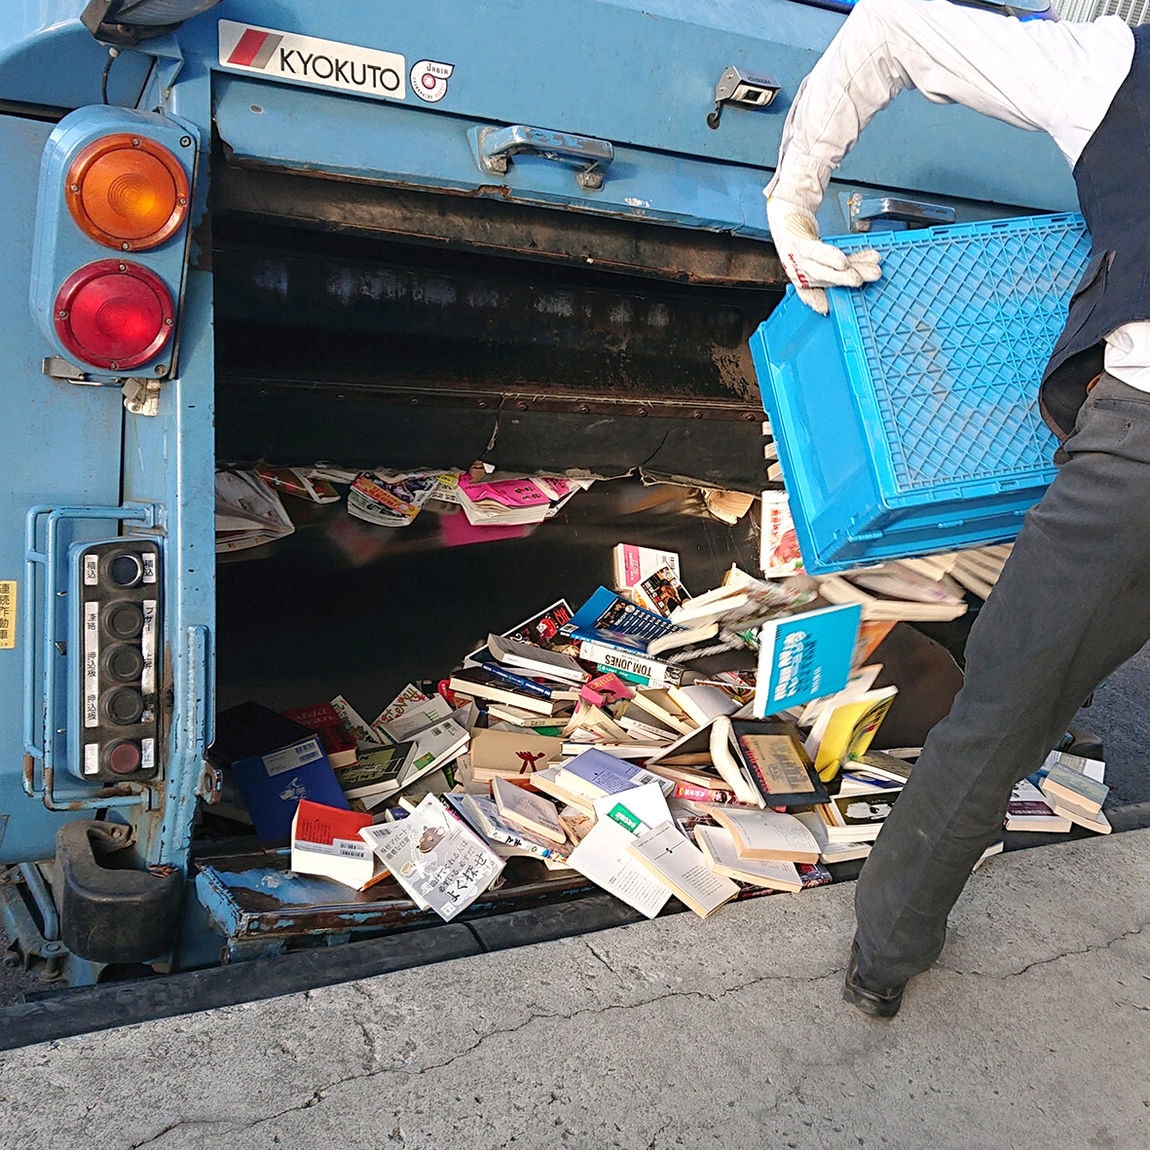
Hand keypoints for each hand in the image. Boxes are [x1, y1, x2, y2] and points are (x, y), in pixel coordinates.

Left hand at [767, 197, 880, 314]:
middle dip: (846, 283)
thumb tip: (870, 268)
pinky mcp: (796, 242)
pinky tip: (841, 261)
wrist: (785, 212)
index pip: (810, 296)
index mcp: (802, 279)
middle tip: (863, 284)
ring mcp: (796, 258)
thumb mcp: (821, 256)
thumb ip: (842, 265)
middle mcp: (797, 272)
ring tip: (859, 276)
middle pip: (824, 281)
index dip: (820, 303)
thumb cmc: (804, 238)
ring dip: (841, 275)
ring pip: (820, 271)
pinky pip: (814, 252)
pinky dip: (829, 257)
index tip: (831, 309)